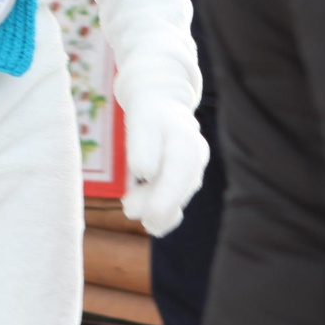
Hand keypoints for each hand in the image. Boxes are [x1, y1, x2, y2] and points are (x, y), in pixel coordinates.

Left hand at [119, 98, 207, 237]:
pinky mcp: (185, 184)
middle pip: (177, 196)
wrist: (162, 107)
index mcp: (188, 145)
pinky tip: (140, 209)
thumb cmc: (148, 114)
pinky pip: (172, 205)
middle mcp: (197, 162)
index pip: (179, 179)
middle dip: (152, 208)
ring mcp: (193, 174)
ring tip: (128, 204)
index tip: (144, 218)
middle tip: (127, 208)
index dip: (163, 203)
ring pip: (175, 204)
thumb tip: (146, 174)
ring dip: (150, 208)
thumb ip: (142, 146)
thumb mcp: (140, 122)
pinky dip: (155, 210)